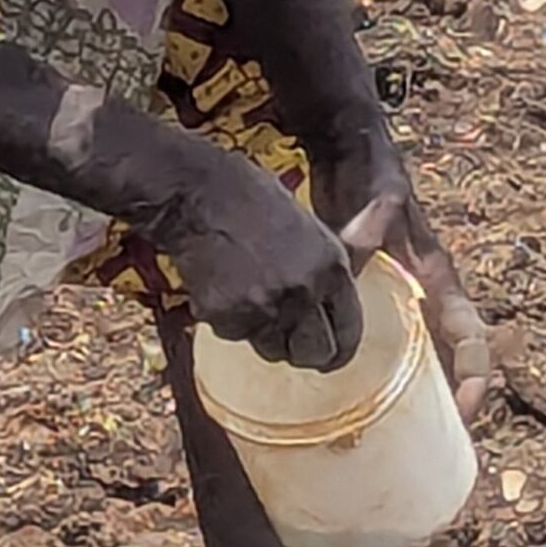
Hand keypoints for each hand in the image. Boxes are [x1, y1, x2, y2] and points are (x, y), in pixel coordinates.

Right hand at [153, 152, 361, 370]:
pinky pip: (235, 335)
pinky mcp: (226, 317)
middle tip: (293, 341)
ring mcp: (263, 308)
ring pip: (273, 349)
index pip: (349, 330)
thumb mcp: (307, 227)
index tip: (332, 352)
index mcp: (331, 268)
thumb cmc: (248, 198)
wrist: (196, 193)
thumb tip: (330, 305)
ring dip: (266, 335)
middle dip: (305, 352)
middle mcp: (302, 293)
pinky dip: (231, 321)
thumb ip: (323, 270)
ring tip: (251, 299)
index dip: (340, 346)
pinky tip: (225, 288)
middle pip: (315, 353)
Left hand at [315, 141, 492, 425]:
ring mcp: (400, 305)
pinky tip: (353, 409)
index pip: (472, 338)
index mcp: (440, 280)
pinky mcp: (371, 303)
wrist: (348, 154)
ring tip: (403, 447)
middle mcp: (426, 300)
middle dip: (452, 407)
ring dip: (422, 402)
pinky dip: (381, 381)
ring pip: (422, 364)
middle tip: (434, 449)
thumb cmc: (372, 175)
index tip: (465, 409)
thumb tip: (354, 251)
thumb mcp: (376, 198)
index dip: (475, 377)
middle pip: (452, 364)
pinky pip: (385, 351)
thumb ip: (368, 226)